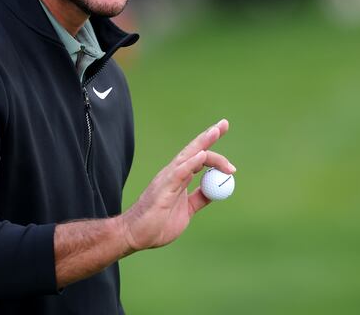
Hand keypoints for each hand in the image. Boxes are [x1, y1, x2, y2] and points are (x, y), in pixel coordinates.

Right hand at [119, 119, 233, 252]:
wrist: (135, 235)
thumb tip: (216, 191)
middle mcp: (173, 173)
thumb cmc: (157, 224)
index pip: (198, 157)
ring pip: (188, 156)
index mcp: (179, 177)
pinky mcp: (164, 188)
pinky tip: (202, 156)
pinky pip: (179, 172)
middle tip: (224, 124)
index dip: (211, 145)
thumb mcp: (187, 210)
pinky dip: (191, 163)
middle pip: (195, 150)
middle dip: (210, 135)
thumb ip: (199, 198)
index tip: (223, 135)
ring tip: (215, 131)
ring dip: (203, 144)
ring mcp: (168, 179)